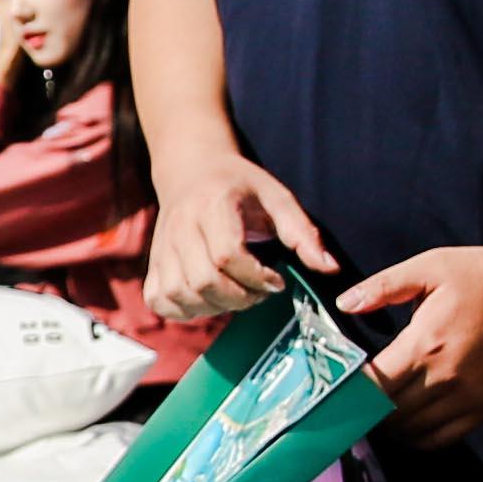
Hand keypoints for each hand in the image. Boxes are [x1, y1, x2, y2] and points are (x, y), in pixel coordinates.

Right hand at [147, 151, 327, 318]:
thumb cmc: (240, 186)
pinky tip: (207, 301)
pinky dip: (183, 311)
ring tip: (236, 296)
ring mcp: (162, 247)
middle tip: (259, 292)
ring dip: (213, 307)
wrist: (192, 171)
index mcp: (213, 205)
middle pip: (203, 281)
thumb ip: (302, 233)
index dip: (256, 277)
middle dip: (239, 297)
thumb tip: (329, 267)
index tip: (276, 281)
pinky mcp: (153, 263)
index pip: (227, 254)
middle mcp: (181, 226)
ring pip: (180, 294)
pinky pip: (159, 300)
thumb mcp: (277, 197)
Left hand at [340, 241, 482, 447]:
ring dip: (392, 424)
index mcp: (424, 343)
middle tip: (358, 398)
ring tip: (383, 408)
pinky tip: (411, 422)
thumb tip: (343, 304)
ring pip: (413, 431)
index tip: (343, 384)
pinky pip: (443, 439)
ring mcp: (468, 397)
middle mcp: (445, 377)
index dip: (353, 389)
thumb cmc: (478, 276)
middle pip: (389, 413)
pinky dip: (420, 438)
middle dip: (368, 408)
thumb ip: (381, 287)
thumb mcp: (427, 268)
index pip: (374, 385)